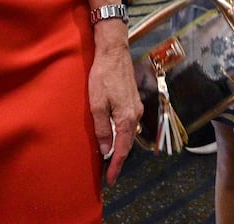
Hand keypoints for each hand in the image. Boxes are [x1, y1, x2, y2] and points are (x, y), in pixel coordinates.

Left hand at [88, 25, 141, 184]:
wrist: (114, 52)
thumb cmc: (103, 76)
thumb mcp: (97, 104)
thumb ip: (102, 129)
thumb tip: (106, 150)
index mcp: (127, 118)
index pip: (122, 149)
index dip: (116, 166)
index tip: (110, 180)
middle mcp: (136, 114)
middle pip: (128, 143)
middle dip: (119, 159)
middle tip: (109, 173)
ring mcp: (136, 107)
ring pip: (128, 133)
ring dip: (120, 146)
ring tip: (110, 159)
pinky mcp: (133, 100)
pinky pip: (128, 123)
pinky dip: (122, 134)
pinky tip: (114, 137)